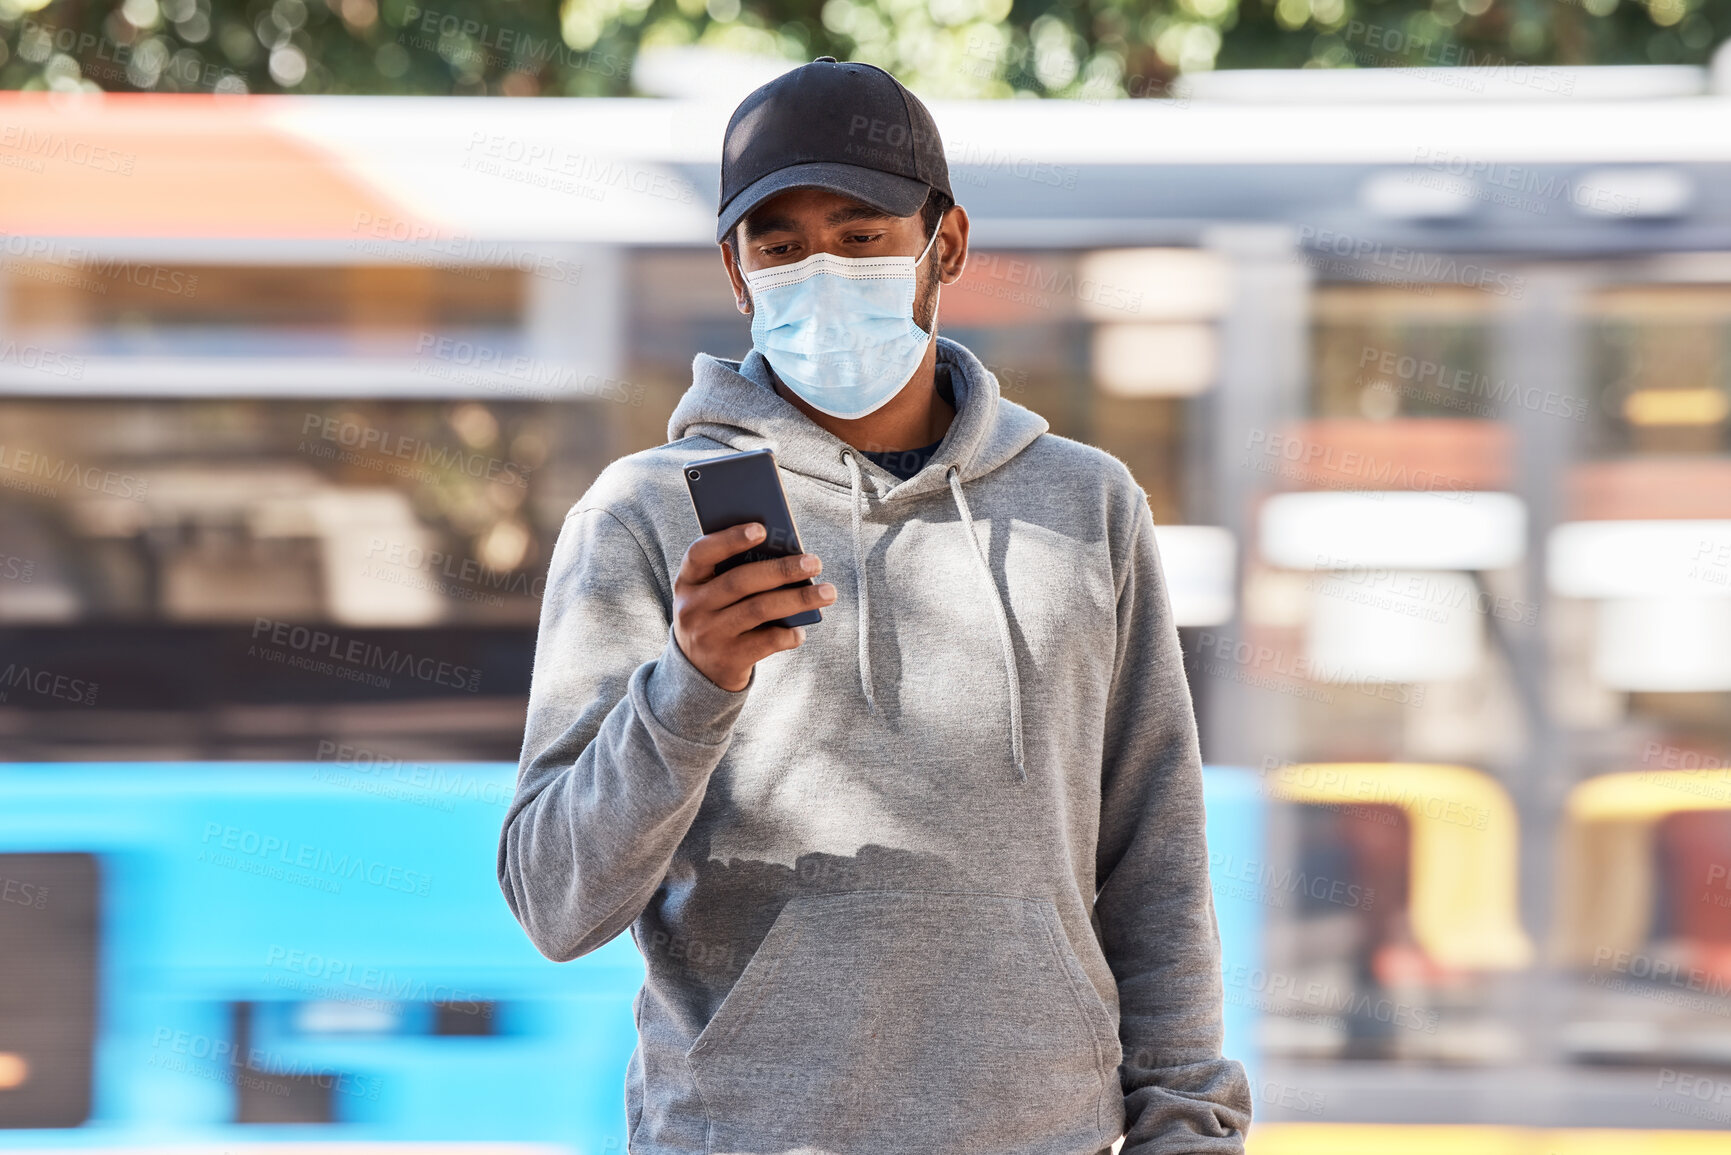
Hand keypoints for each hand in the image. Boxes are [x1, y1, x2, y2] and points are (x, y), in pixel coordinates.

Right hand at [672, 522, 836, 691]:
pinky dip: (789, 634)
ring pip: (759, 610)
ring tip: (827, 592)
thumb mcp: (711, 594)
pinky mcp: (727, 660)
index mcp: (687, 582)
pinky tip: (801, 631)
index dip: (729, 539)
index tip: (762, 529)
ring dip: (798, 599)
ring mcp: (708, 635)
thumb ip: (736, 574)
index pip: (701, 553)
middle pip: (741, 581)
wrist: (698, 672)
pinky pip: (766, 642)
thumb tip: (787, 557)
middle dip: (781, 569)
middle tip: (814, 562)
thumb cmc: (717, 616)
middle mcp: (692, 608)